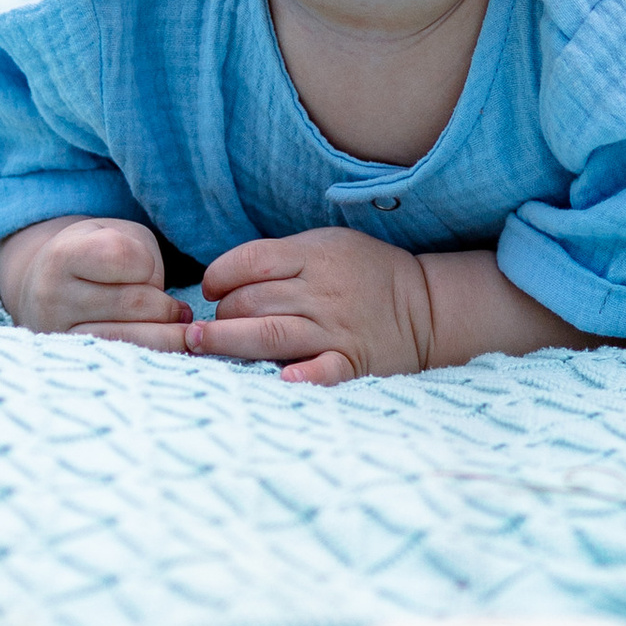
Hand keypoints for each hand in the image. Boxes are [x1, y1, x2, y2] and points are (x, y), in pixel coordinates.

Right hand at [0, 216, 189, 347]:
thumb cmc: (95, 256)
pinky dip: (153, 353)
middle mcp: (52, 295)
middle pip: (132, 302)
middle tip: (179, 310)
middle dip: (165, 306)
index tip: (146, 267)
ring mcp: (58, 333)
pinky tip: (164, 346)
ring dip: (167, 336)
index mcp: (63, 254)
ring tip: (180, 330)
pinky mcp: (71, 359)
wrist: (44, 286)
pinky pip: (123, 360)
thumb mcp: (117, 235)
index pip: (120, 256)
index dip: (146, 262)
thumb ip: (146, 261)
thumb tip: (175, 316)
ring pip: (130, 338)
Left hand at [187, 228, 436, 386]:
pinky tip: (283, 380)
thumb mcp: (328, 245)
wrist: (425, 306)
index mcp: (312, 256)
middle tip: (209, 326)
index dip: (219, 275)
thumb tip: (226, 278)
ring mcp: (334, 329)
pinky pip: (325, 369)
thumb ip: (282, 258)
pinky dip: (305, 375)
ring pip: (270, 334)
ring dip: (228, 341)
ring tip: (200, 345)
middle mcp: (320, 293)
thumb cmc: (365, 274)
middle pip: (251, 301)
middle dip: (220, 314)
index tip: (210, 289)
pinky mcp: (351, 361)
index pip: (249, 261)